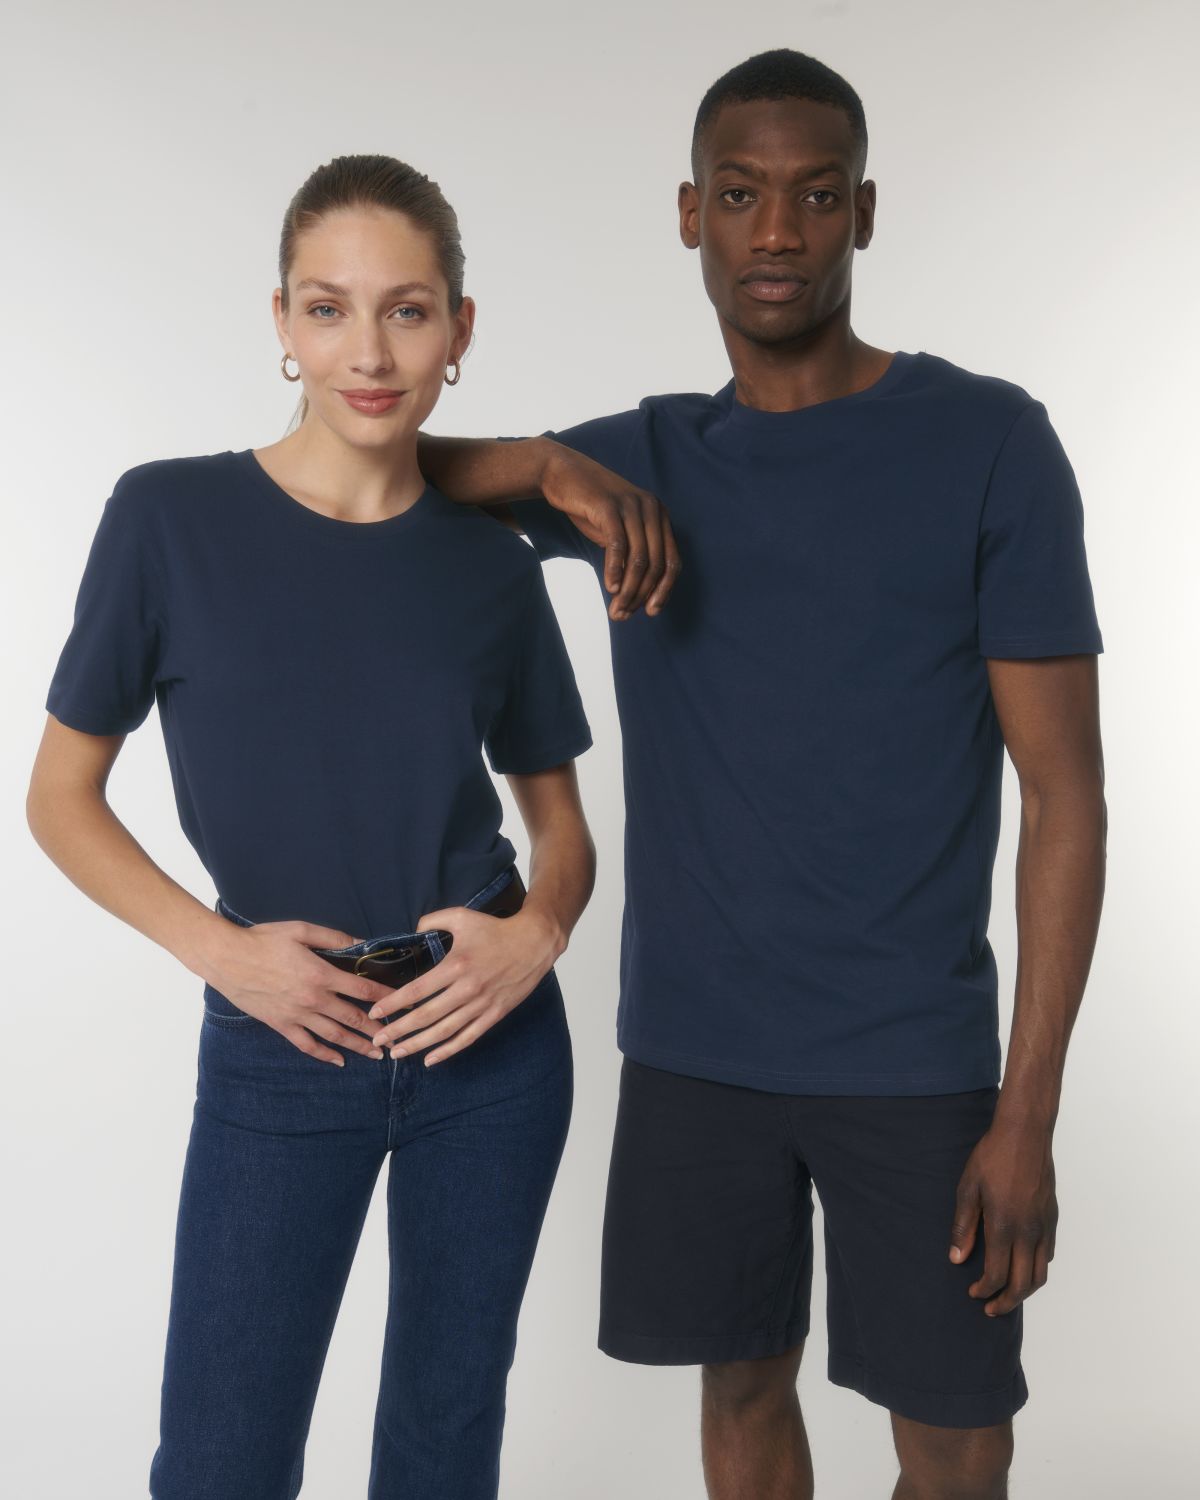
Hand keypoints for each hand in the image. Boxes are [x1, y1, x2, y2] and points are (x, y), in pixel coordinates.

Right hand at [202, 920, 395, 1065]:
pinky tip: (338, 1061)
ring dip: (357, 1046)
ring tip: (376, 1054)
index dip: (386, 997)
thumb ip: (334, 938)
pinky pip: (307, 1045)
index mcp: (321, 974)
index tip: (403, 1003)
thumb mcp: (301, 931)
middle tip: (395, 1037)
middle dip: (377, 1029)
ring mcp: (297, 1015)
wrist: (227, 958)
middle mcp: (313, 999)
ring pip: (334, 1035)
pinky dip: (324, 1055)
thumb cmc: (263, 940)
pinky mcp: (281, 1024)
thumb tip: (361, 943)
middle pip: (353, 1018)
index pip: (363, 989)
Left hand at [368, 905, 563, 1065]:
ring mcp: (481, 1004)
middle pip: (426, 1016)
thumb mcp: (462, 916)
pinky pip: (468, 1037)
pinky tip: (430, 1059)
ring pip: (444, 1031)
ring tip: (396, 1053)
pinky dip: (448, 1050)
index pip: (417, 990)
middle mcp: (467, 988)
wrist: (534, 942)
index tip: (376, 1012)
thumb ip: (433, 920)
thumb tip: (413, 930)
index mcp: (455, 965)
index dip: (394, 1003)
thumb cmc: (496, 929)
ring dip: (417, 1044)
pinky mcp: (494, 1014)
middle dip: (398, 1030)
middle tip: (378, 1039)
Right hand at [540, 441, 681, 619]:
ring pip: (639, 560)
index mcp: (660, 515)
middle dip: (641, 596)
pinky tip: (610, 587)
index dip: (663, 591)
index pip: (672, 561)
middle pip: (656, 564)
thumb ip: (633, 555)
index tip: (651, 612)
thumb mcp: (619, 531)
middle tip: (623, 615)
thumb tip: (638, 596)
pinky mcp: (609, 507)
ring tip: (616, 609)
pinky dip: (615, 571)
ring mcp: (631, 506)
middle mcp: (652, 508)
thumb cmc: (591, 507)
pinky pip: (619, 546)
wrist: (563, 474)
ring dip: (628, 590)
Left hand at [949, 1117, 1057, 1315]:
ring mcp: (1044, 1226)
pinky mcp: (1052, 1218)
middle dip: (1006, 1302)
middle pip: (1022, 1284)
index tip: (973, 1293)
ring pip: (1041, 1274)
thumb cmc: (992, 1157)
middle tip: (991, 1309)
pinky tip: (1023, 1265)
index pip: (997, 1275)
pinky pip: (1049, 1254)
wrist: (1025, 1134)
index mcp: (1004, 1226)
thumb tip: (957, 1258)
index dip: (984, 1291)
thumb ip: (964, 1226)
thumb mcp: (968, 1188)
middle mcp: (1028, 1232)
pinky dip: (1037, 1268)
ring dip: (1024, 1291)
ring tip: (1008, 1295)